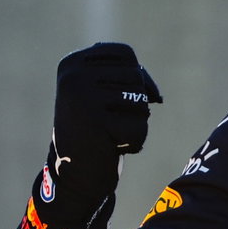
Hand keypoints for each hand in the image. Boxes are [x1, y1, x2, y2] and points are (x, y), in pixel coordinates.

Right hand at [53, 43, 161, 164]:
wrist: (73, 175)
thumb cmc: (93, 130)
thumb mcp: (102, 94)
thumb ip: (129, 79)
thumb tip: (155, 95)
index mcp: (72, 63)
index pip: (125, 54)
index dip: (137, 75)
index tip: (117, 99)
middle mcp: (74, 77)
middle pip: (135, 77)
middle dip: (133, 104)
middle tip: (107, 122)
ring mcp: (83, 99)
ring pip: (140, 101)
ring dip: (134, 122)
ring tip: (109, 134)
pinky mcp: (96, 124)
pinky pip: (140, 127)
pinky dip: (134, 142)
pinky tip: (112, 148)